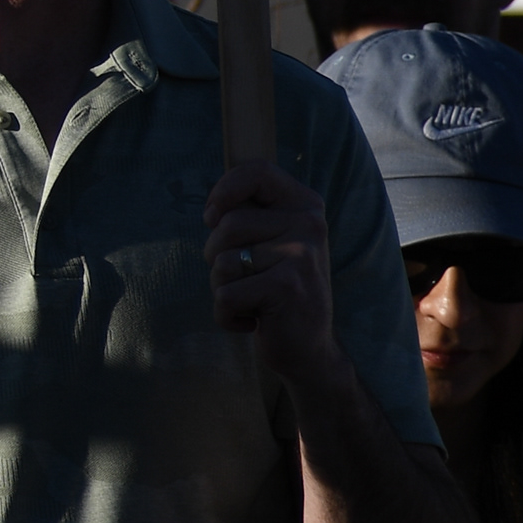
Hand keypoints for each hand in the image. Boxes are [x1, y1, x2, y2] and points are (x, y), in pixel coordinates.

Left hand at [206, 158, 339, 386]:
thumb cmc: (277, 291)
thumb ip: (250, 214)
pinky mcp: (287, 286)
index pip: (257, 171)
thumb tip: (213, 205)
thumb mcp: (272, 244)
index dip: (224, 189)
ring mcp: (301, 255)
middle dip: (216, 255)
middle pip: (226, 224)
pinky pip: (225, 294)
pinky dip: (226, 315)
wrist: (310, 350)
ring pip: (221, 261)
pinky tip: (252, 321)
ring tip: (252, 299)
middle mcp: (309, 225)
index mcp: (305, 206)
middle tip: (245, 278)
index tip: (212, 217)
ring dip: (222, 287)